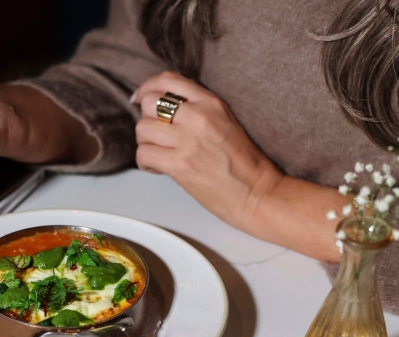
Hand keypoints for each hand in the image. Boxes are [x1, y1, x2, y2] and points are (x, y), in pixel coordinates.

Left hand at [133, 71, 283, 232]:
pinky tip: (159, 168)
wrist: (257, 193)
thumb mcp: (226, 122)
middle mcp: (199, 117)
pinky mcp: (180, 165)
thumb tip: (164, 107)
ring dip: (145, 143)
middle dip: (147, 120)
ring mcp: (189, 140)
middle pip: (149, 103)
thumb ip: (198, 109)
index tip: (140, 98)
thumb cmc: (244, 164)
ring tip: (159, 154)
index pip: (168, 80)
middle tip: (156, 136)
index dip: (147, 88)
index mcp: (211, 103)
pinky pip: (144, 154)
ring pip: (142, 129)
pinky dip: (146, 163)